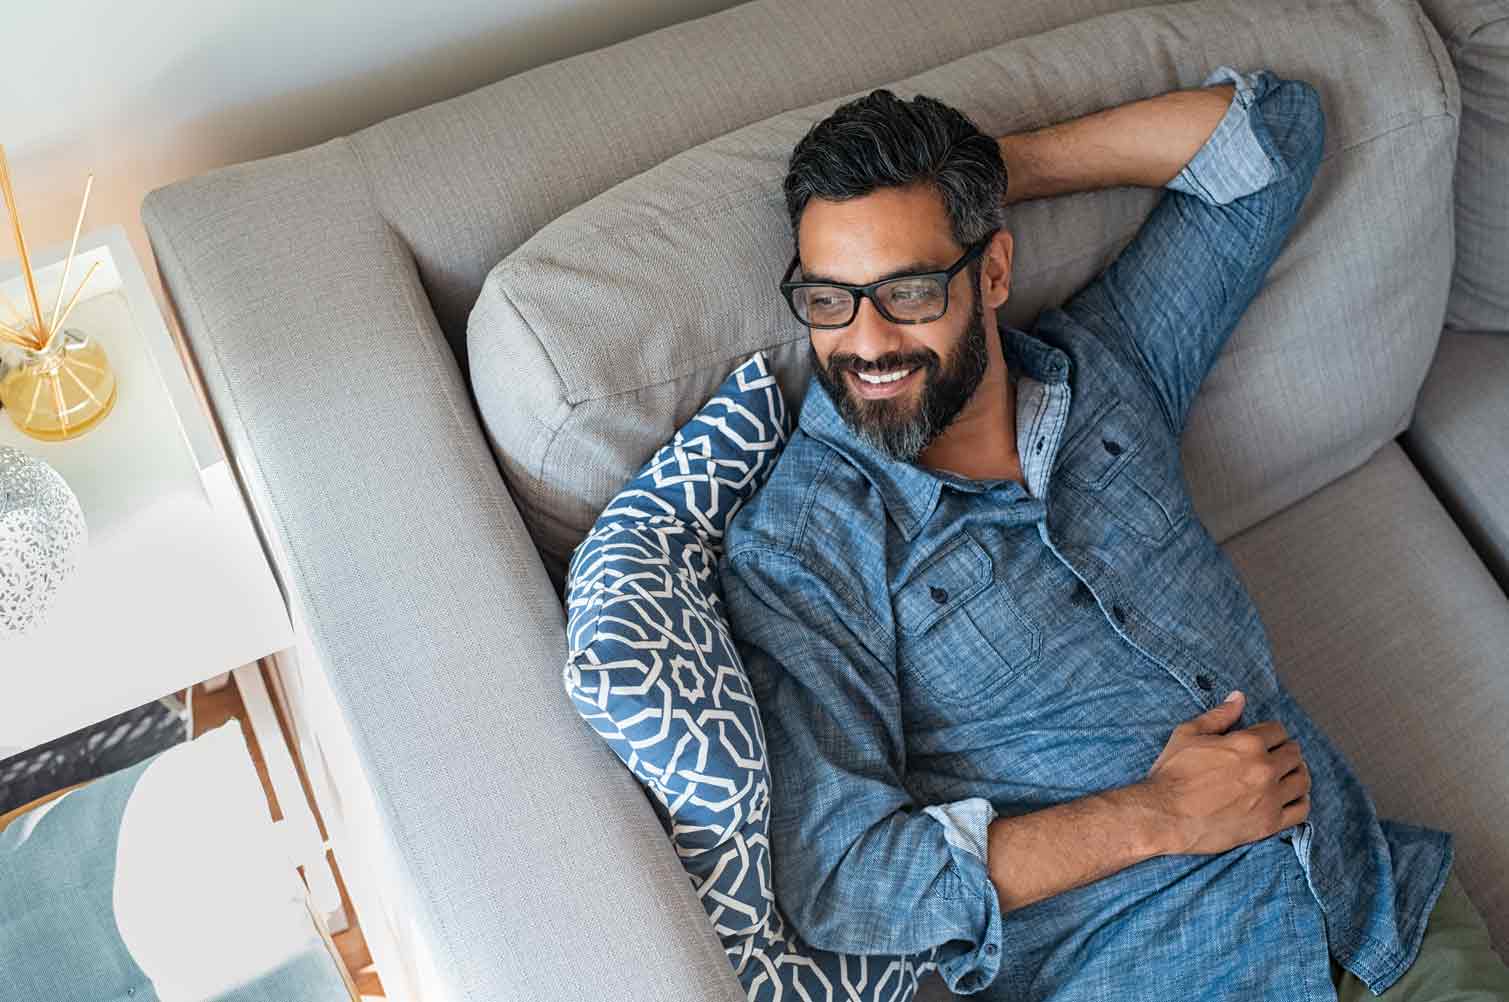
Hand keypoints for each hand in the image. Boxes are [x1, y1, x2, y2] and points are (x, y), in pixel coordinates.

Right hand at [1138, 691, 1311, 855]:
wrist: (1164, 815)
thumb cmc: (1173, 773)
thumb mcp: (1188, 734)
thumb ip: (1219, 715)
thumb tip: (1239, 697)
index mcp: (1248, 743)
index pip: (1278, 731)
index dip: (1271, 732)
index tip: (1265, 738)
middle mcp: (1264, 769)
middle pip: (1294, 753)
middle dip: (1285, 751)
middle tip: (1275, 755)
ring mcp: (1269, 798)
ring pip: (1302, 780)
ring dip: (1296, 773)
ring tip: (1286, 774)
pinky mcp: (1268, 824)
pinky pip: (1301, 810)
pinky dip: (1300, 801)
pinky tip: (1290, 797)